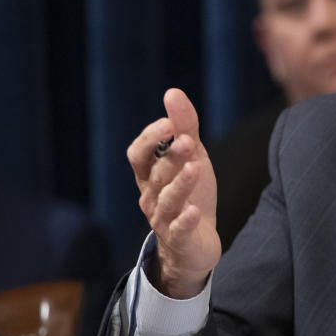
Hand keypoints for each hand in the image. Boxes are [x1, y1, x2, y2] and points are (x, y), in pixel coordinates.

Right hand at [127, 88, 219, 298]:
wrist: (197, 243)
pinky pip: (179, 229)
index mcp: (150, 174)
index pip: (138, 155)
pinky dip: (185, 220)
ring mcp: (163, 219)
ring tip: (194, 168)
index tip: (167, 124)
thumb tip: (172, 92)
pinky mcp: (180, 238)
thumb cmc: (190, 193)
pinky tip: (194, 210)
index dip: (150, 139)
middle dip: (171, 157)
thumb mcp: (191, 156)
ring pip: (167, 200)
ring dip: (179, 184)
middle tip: (188, 141)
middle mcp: (151, 195)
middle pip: (157, 174)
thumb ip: (184, 126)